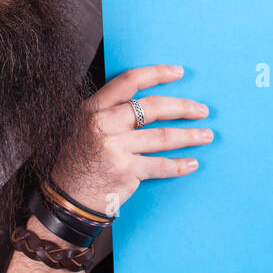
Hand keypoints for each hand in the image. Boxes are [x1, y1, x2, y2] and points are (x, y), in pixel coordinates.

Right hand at [51, 64, 211, 216]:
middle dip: (183, 107)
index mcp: (93, 108)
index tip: (179, 72)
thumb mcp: (84, 127)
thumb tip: (147, 102)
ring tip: (206, 135)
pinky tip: (192, 163)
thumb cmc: (78, 161)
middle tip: (202, 110)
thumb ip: (109, 112)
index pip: (129, 82)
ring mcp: (116, 149)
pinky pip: (161, 165)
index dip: (157, 73)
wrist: (66, 200)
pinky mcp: (126, 172)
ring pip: (162, 136)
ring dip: (189, 136)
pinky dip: (179, 166)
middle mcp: (104, 125)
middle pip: (152, 107)